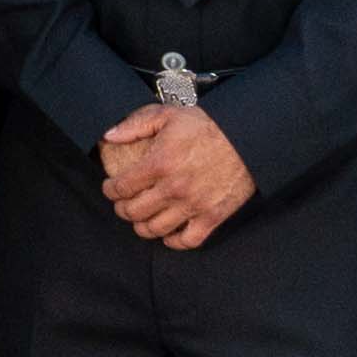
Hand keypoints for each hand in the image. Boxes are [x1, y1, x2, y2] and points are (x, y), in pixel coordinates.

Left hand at [95, 99, 252, 246]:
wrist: (247, 139)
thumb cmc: (208, 126)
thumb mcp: (169, 115)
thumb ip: (136, 124)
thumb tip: (110, 136)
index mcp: (159, 163)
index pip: (121, 187)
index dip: (110, 190)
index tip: (111, 188)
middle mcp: (173, 188)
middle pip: (134, 212)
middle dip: (122, 209)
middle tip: (124, 204)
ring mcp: (193, 205)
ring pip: (155, 229)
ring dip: (142, 227)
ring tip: (141, 219)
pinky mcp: (212, 217)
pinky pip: (187, 241)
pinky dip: (173, 241)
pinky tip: (168, 233)